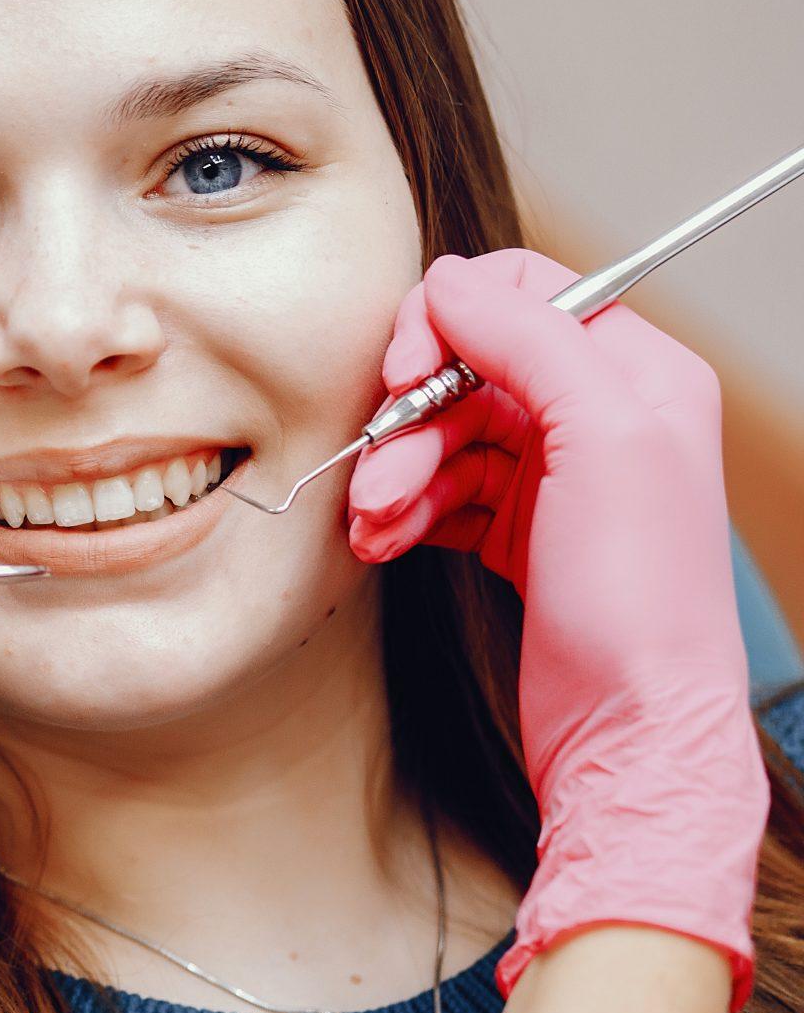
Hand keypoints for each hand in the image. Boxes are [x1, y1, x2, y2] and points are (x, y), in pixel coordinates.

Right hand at [348, 250, 765, 1005]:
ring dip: (394, 476)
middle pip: (464, 368)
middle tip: (374, 478)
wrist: (629, 733)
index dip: (443, 323)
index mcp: (638, 374)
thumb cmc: (638, 602)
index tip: (398, 376)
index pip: (522, 291)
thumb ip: (530, 341)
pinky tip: (383, 545)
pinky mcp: (518, 532)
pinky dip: (402, 514)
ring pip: (441, 435)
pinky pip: (437, 493)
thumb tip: (452, 279)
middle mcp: (600, 417)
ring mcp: (556, 476)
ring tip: (374, 526)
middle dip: (406, 422)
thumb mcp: (600, 442)